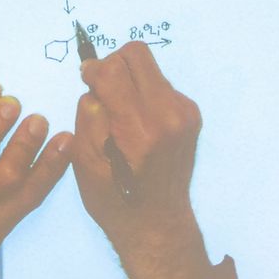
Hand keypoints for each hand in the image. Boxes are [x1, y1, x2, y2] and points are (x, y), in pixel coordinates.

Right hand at [73, 40, 210, 278]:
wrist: (157, 222)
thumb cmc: (115, 198)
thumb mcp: (86, 160)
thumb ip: (88, 115)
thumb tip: (95, 85)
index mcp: (138, 129)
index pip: (114, 70)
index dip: (94, 70)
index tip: (87, 78)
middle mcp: (167, 117)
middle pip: (137, 55)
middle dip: (114, 65)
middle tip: (102, 87)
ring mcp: (184, 115)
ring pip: (151, 69)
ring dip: (131, 80)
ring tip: (120, 110)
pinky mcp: (192, 117)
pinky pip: (162, 87)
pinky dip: (146, 95)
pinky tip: (138, 121)